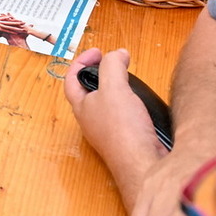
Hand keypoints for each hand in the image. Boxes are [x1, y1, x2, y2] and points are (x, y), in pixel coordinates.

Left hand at [64, 48, 191, 215]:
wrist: (143, 164)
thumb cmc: (123, 130)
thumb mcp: (114, 87)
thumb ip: (112, 66)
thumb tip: (117, 54)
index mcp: (81, 107)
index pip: (71, 79)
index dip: (81, 61)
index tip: (97, 51)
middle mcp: (92, 121)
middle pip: (89, 91)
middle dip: (100, 74)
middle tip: (114, 64)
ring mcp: (108, 132)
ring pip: (107, 105)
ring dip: (116, 89)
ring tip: (129, 80)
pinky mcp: (126, 140)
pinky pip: (123, 117)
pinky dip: (130, 104)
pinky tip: (141, 103)